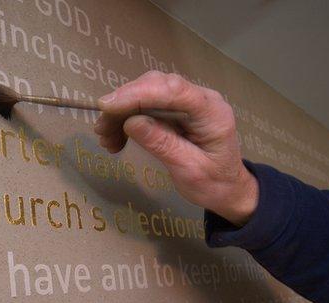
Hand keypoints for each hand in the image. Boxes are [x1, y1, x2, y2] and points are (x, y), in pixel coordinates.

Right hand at [94, 71, 257, 225]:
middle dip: (123, 104)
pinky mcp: (175, 109)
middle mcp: (200, 98)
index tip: (107, 106)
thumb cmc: (214, 183)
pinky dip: (126, 119)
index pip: (173, 90)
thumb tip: (131, 122)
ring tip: (105, 139)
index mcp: (211, 111)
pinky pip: (146, 105)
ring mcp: (187, 102)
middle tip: (101, 129)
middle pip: (156, 86)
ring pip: (146, 93)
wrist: (228, 189)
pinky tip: (115, 138)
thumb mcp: (189, 170)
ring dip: (121, 113)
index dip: (138, 94)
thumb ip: (163, 144)